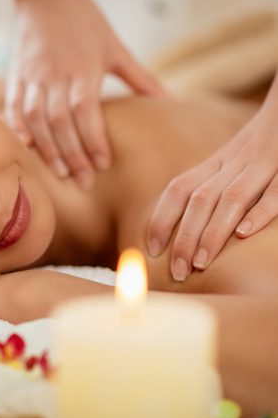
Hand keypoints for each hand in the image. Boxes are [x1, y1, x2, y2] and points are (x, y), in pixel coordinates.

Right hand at [5, 0, 164, 188]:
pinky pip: (15, 108)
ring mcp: (33, 77)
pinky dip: (19, 129)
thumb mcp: (116, 47)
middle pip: (61, 123)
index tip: (103, 165)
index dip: (94, 140)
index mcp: (82, 68)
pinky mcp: (17, 77)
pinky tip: (27, 149)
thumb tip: (170, 101)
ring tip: (61, 173)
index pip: (86, 112)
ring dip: (48, 149)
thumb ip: (140, 78)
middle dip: (73, 155)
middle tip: (84, 182)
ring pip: (37, 119)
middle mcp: (55, 75)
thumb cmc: (85, 22)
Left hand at [147, 95, 277, 280]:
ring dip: (213, 231)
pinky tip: (244, 233)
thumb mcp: (228, 161)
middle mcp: (232, 164)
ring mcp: (262, 165)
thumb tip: (179, 225)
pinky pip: (275, 190)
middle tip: (178, 271)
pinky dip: (261, 210)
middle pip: (200, 199)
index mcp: (214, 163)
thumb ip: (207, 185)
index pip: (179, 189)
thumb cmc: (256, 146)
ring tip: (201, 263)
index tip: (152, 249)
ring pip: (231, 198)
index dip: (161, 218)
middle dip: (185, 237)